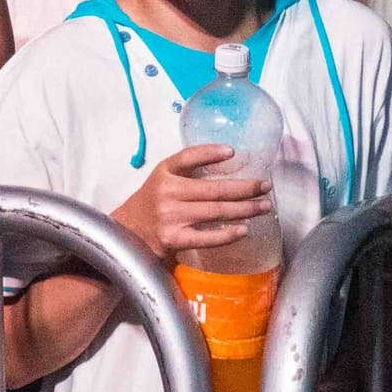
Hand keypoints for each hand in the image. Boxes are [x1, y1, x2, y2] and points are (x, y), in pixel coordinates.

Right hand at [110, 144, 273, 260]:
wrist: (125, 235)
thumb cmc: (151, 206)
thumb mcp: (162, 182)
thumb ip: (186, 176)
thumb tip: (230, 170)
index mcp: (163, 172)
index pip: (187, 157)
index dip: (210, 153)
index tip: (232, 152)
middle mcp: (166, 192)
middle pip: (213, 189)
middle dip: (244, 188)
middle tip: (265, 187)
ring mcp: (169, 216)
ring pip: (215, 211)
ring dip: (244, 209)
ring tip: (264, 207)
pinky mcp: (172, 239)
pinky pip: (205, 237)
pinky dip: (226, 235)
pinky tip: (243, 230)